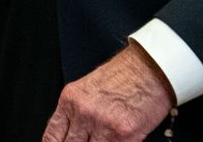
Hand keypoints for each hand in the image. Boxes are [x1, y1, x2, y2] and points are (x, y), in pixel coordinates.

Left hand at [40, 41, 173, 141]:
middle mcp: (84, 113)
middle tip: (86, 141)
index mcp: (70, 100)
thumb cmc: (122, 76)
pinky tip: (115, 141)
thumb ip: (75, 114)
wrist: (150, 67)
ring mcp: (103, 126)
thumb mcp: (87, 90)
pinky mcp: (125, 135)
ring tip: (102, 139)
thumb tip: (68, 136)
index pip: (52, 136)